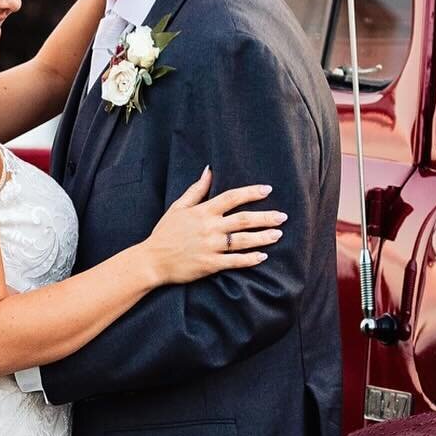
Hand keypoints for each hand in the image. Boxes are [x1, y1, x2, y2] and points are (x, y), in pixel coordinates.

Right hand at [145, 168, 284, 284]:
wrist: (151, 260)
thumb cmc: (164, 233)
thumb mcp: (178, 207)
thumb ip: (196, 189)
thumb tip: (209, 170)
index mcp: (203, 211)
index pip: (232, 197)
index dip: (251, 192)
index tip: (268, 190)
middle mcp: (209, 228)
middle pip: (243, 220)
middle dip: (266, 217)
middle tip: (283, 217)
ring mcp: (210, 247)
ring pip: (243, 240)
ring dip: (263, 237)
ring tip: (278, 234)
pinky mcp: (210, 265)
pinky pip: (235, 261)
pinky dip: (250, 259)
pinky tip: (263, 256)